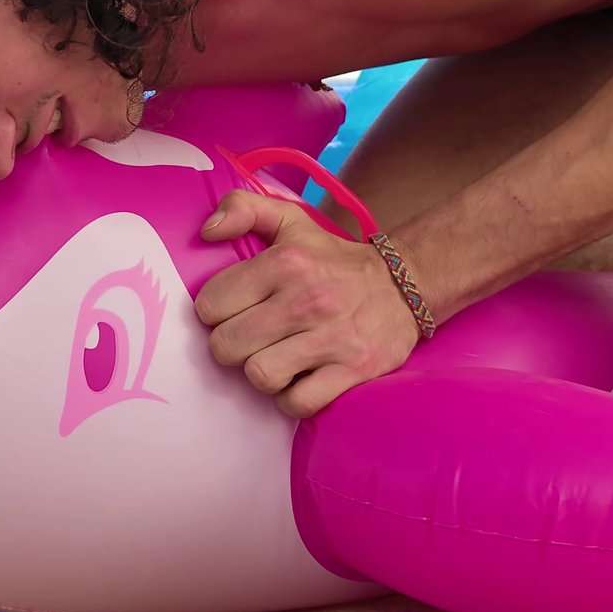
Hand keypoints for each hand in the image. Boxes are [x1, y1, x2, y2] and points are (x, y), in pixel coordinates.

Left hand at [194, 190, 421, 416]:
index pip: (211, 304)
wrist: (405, 285)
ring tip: (273, 358)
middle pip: (227, 346)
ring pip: (259, 376)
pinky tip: (297, 379)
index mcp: (285, 262)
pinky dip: (291, 398)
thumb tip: (207, 231)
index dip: (215, 312)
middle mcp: (307, 299)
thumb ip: (242, 209)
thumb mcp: (290, 221)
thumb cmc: (333, 260)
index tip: (234, 310)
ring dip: (261, 372)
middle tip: (249, 339)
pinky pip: (298, 402)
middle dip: (231, 346)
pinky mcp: (354, 370)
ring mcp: (332, 338)